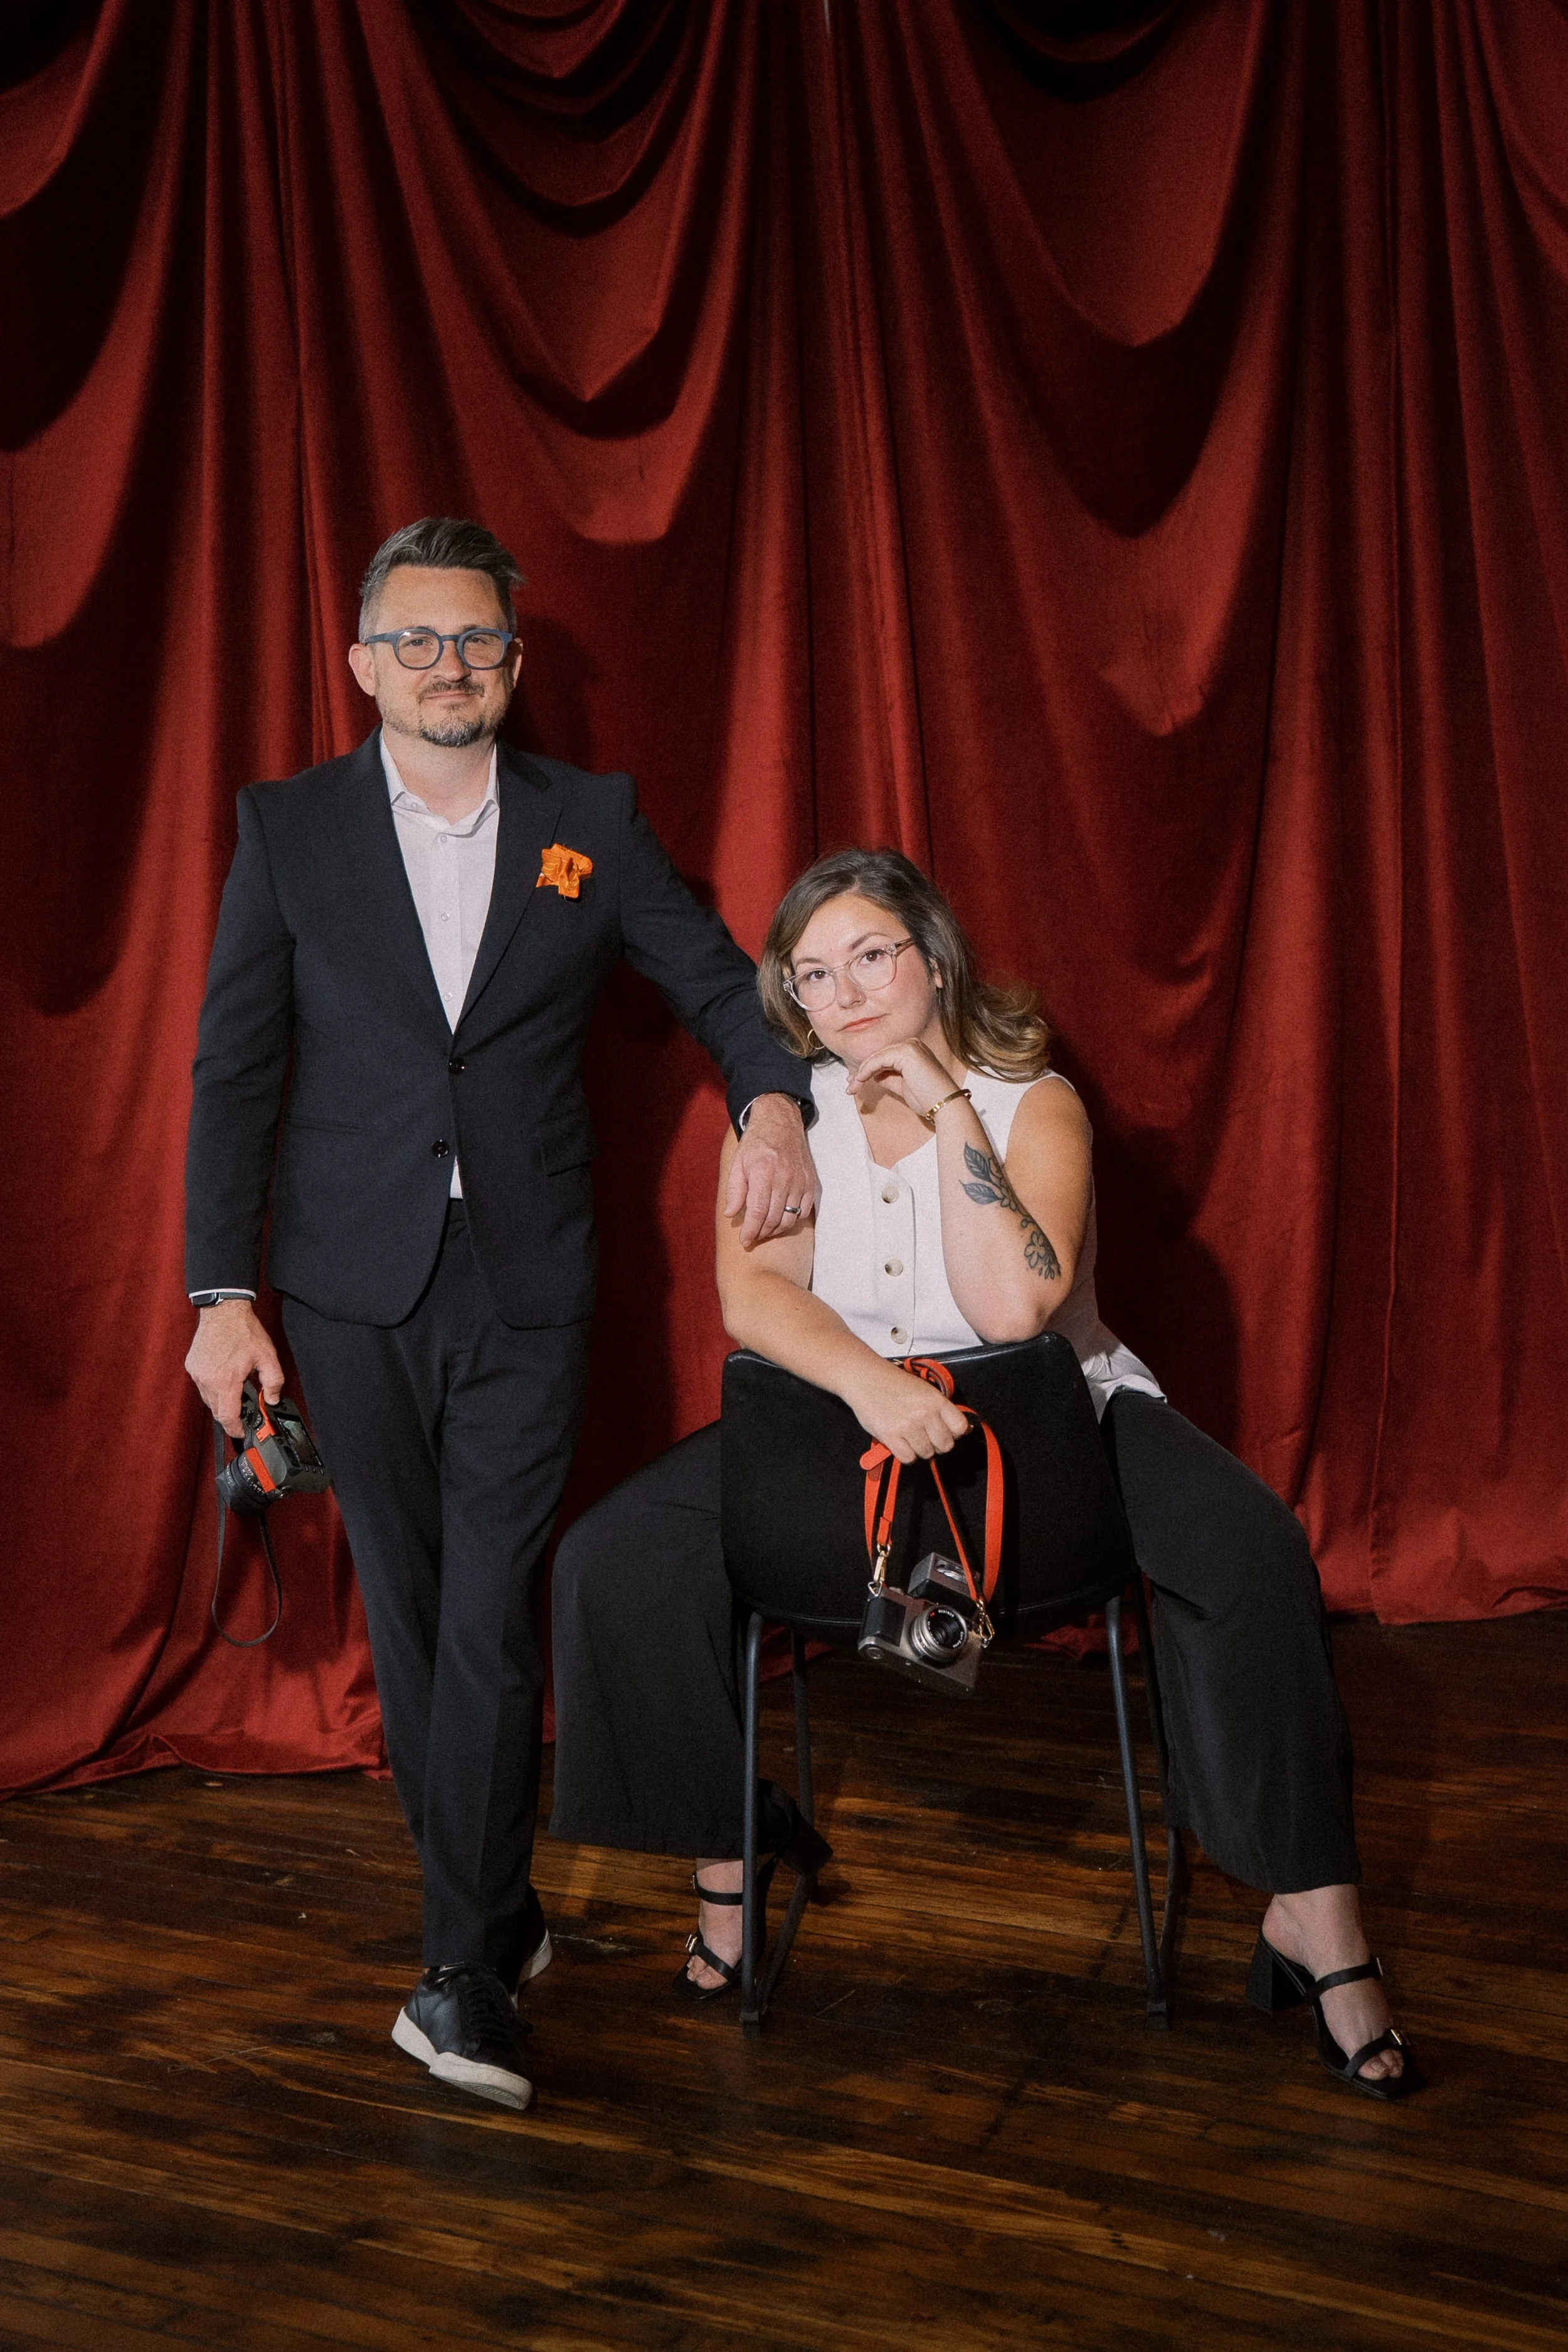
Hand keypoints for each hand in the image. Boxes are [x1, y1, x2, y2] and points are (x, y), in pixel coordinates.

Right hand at [185, 1300, 284, 1436]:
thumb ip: (274, 1382)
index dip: (236, 1429)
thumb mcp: (268, 1357)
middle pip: (217, 1411)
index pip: (227, 1417)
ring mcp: (197, 1373)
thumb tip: (272, 1399)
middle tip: (244, 1411)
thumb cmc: (244, 1331)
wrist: (224, 1311)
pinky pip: (201, 1386)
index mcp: (226, 1381)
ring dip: (221, 1402)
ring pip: (208, 1400)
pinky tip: (224, 1378)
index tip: (242, 1431)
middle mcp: (207, 1380)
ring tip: (236, 1391)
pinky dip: (212, 1388)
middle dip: (231, 1416)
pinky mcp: (192, 1366)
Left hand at [724, 1094, 817, 1246]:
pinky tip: (782, 1219)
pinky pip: (804, 1211)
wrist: (781, 1123)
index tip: (745, 1242)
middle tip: (752, 1236)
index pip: (758, 1211)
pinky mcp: (810, 1182)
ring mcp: (800, 1180)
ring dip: (776, 1230)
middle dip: (761, 1233)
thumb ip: (734, 1190)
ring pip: (790, 1218)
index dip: (750, 1231)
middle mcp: (784, 1178)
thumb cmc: (756, 1144)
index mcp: (763, 1172)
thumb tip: (730, 1214)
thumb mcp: (738, 1163)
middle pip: (774, 1218)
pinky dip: (793, 1220)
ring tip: (765, 1230)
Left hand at [845, 1040, 954, 1121]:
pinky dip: (866, 1071)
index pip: (884, 1057)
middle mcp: (912, 1044)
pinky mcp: (906, 1052)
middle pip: (879, 1055)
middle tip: (849, 1087)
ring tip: (853, 1088)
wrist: (944, 1105)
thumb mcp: (901, 1086)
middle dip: (861, 1071)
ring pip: (876, 1057)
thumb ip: (886, 1077)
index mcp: (914, 1050)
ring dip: (861, 1073)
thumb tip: (869, 1075)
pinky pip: (878, 1060)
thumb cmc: (928, 1098)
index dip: (867, 1069)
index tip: (854, 1082)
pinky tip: (859, 1081)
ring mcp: (910, 1046)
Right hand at [847, 1361, 968, 1464]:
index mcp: (936, 1400)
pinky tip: (900, 1442)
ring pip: (927, 1454)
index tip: (947, 1431)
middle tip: (926, 1436)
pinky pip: (908, 1458)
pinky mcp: (890, 1436)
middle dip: (937, 1444)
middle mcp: (924, 1414)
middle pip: (945, 1445)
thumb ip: (943, 1410)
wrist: (866, 1379)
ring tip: (909, 1436)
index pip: (960, 1427)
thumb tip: (964, 1430)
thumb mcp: (925, 1390)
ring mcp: (908, 1426)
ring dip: (920, 1449)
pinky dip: (905, 1454)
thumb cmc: (894, 1384)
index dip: (955, 1433)